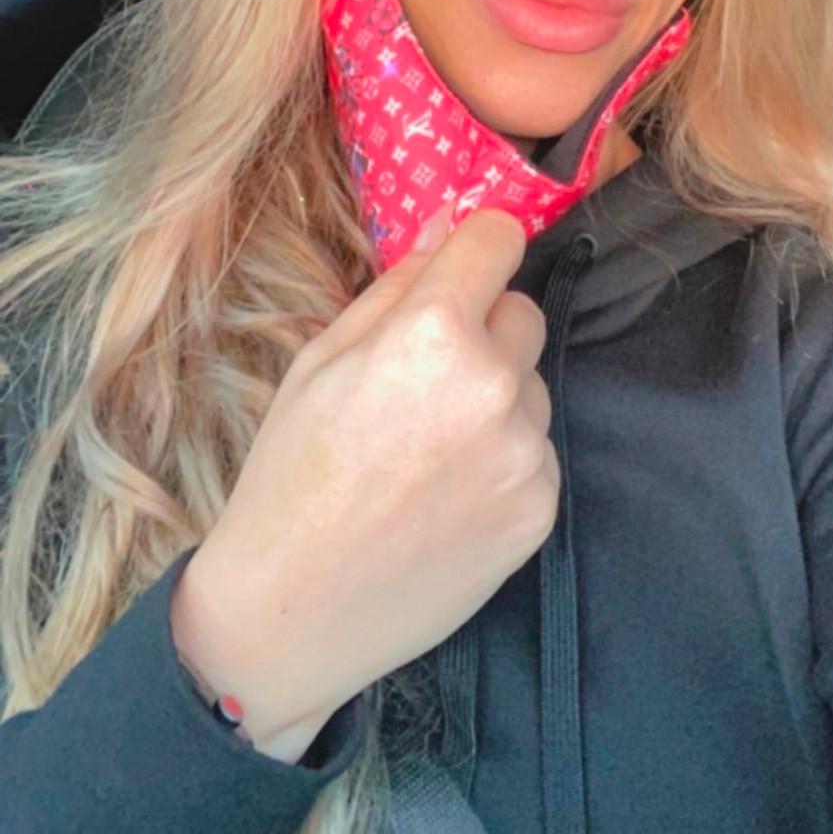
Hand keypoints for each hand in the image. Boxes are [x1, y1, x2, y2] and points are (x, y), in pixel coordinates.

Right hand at [174, 205, 556, 738]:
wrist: (294, 610)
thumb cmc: (291, 473)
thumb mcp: (321, 360)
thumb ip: (397, 285)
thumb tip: (450, 222)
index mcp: (434, 334)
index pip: (500, 239)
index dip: (476, 249)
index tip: (461, 272)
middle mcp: (496, 385)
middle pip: (522, 313)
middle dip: (482, 330)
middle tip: (420, 383)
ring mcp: (525, 452)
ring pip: (531, 387)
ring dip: (495, 400)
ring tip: (426, 455)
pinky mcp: (541, 507)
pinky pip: (535, 451)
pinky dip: (502, 461)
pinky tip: (447, 497)